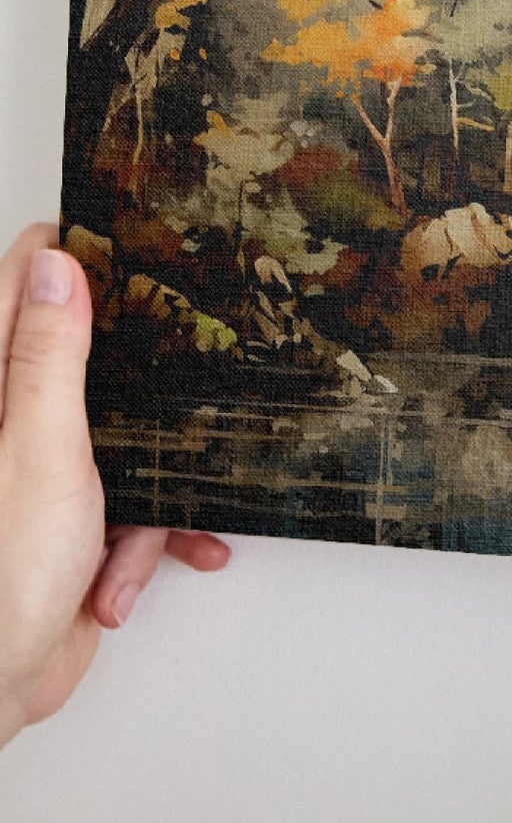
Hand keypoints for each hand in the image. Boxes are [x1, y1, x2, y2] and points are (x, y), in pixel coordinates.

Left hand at [0, 224, 229, 747]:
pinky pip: (135, 502)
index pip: (23, 284)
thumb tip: (57, 266)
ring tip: (145, 525)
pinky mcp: (73, 518)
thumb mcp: (40, 450)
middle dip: (144, 380)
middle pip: (88, 356)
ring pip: (128, 434)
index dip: (74, 257)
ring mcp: (43, 470)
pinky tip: (134, 571)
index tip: (130, 244)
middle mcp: (12, 422)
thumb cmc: (0, 578)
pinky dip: (147, 538)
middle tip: (183, 367)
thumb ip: (50, 357)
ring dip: (153, 484)